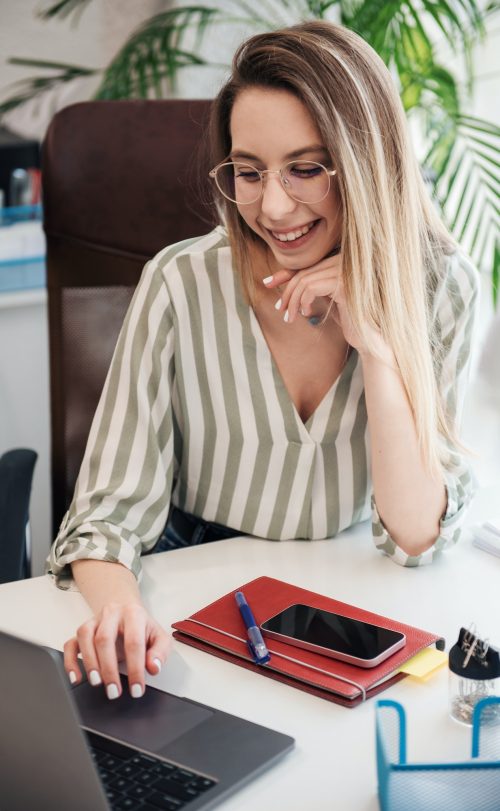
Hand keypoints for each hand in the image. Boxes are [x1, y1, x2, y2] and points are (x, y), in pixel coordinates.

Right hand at [63, 602, 170, 698]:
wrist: (127, 611)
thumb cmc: (142, 628)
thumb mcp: (159, 637)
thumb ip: (160, 652)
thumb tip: (153, 667)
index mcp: (133, 614)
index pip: (133, 642)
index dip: (135, 667)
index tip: (137, 689)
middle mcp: (112, 614)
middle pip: (104, 638)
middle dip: (108, 668)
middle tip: (114, 691)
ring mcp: (94, 621)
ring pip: (85, 637)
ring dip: (89, 662)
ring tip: (97, 683)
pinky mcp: (83, 630)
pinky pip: (70, 644)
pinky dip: (70, 661)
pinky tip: (76, 678)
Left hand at [263, 252, 381, 355]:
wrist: (370, 337)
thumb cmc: (349, 319)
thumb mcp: (326, 299)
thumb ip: (311, 286)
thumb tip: (283, 280)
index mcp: (340, 263)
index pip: (306, 265)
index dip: (284, 273)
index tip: (266, 282)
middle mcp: (344, 262)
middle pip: (303, 273)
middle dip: (287, 292)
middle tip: (281, 310)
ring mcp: (346, 271)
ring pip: (304, 281)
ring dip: (293, 301)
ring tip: (290, 317)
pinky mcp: (344, 284)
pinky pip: (311, 287)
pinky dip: (303, 301)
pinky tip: (307, 314)